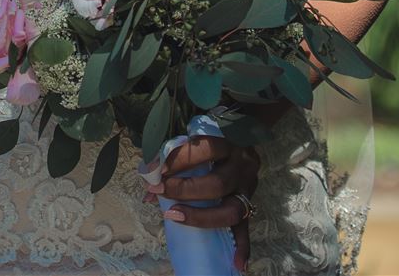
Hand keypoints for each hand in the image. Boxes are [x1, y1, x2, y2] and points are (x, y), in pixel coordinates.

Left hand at [147, 135, 258, 272]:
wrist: (245, 135)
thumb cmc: (211, 139)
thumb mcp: (197, 139)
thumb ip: (174, 157)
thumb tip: (148, 190)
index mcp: (228, 144)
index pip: (205, 149)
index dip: (179, 159)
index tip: (157, 168)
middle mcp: (242, 166)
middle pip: (217, 183)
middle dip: (184, 190)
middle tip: (159, 190)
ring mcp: (248, 188)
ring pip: (232, 209)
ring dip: (201, 217)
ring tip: (174, 216)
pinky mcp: (250, 205)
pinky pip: (247, 229)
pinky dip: (243, 249)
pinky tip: (237, 264)